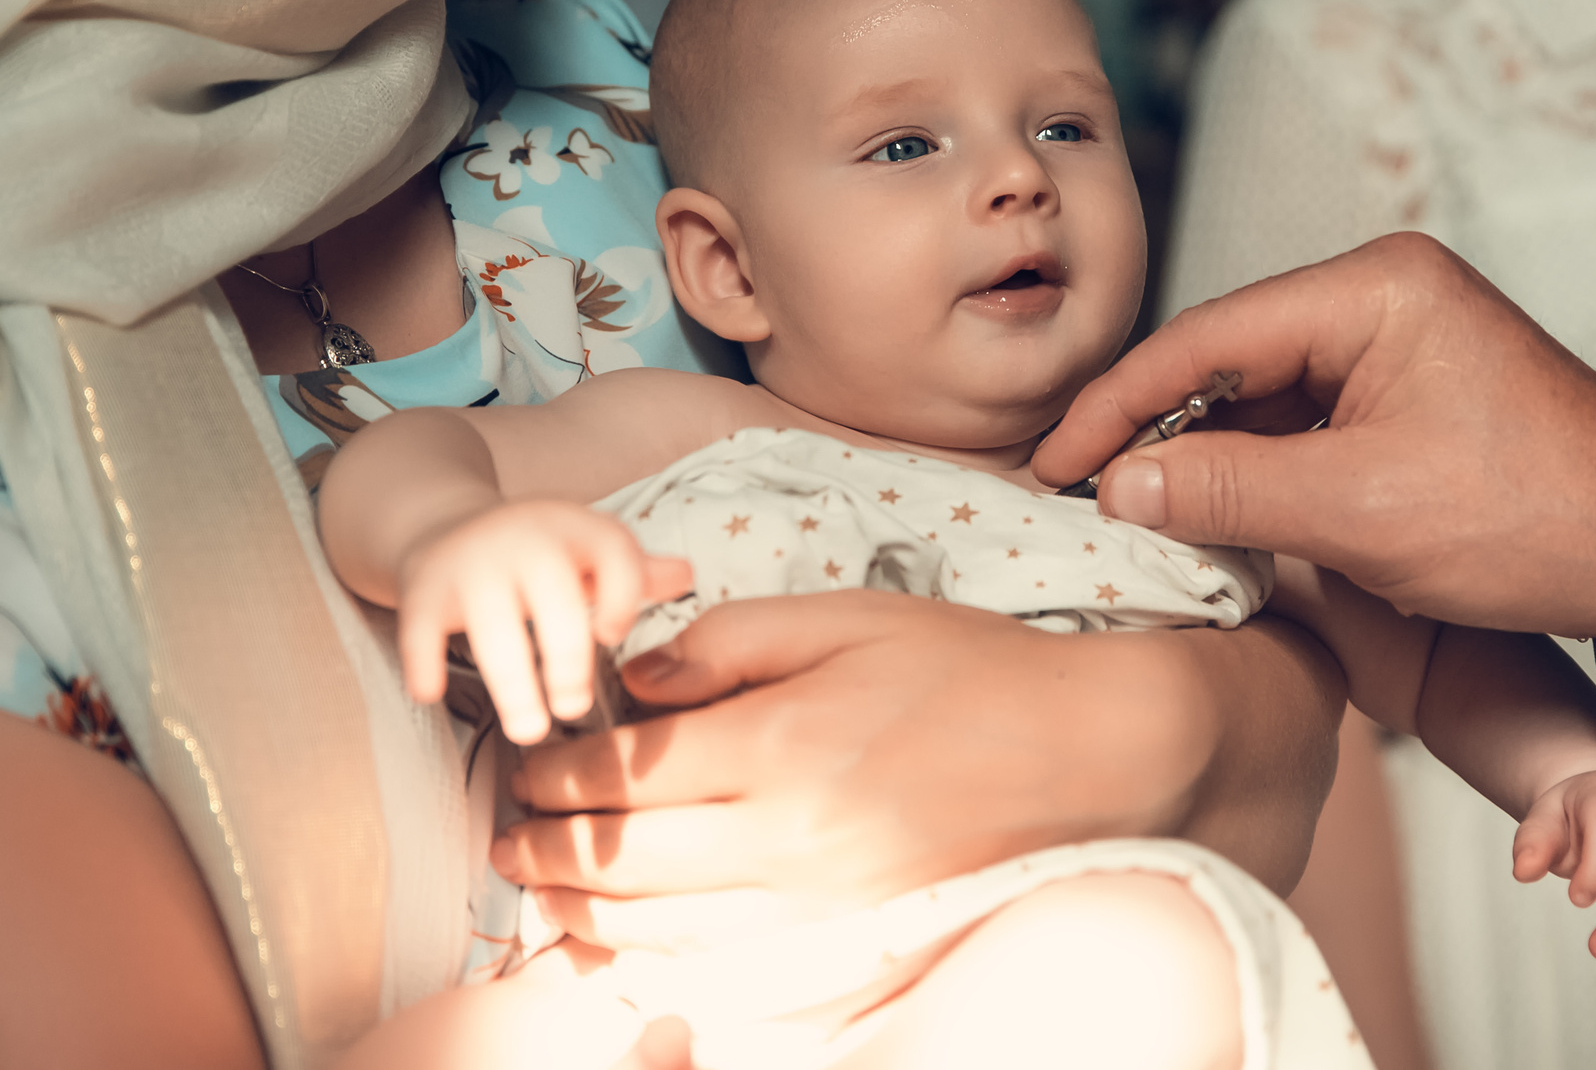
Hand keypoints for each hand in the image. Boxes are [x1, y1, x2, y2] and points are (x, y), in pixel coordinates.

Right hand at [393, 497, 690, 743]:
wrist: (445, 523)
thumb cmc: (536, 551)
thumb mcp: (586, 550)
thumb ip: (635, 571)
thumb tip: (688, 576)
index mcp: (575, 529)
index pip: (614, 553)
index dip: (623, 597)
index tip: (615, 638)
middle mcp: (525, 539)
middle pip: (555, 597)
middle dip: (568, 658)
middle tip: (576, 709)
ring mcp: (472, 562)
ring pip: (493, 625)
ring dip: (513, 683)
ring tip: (529, 731)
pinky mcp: (424, 587)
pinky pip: (420, 628)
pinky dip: (424, 661)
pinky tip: (432, 693)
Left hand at [494, 591, 1221, 943]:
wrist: (1088, 754)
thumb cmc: (969, 671)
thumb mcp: (846, 617)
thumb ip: (730, 641)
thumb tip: (637, 677)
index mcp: (782, 746)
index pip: (625, 772)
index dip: (555, 770)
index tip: (526, 760)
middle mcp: (790, 843)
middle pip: (624, 862)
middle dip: (545, 848)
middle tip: (507, 832)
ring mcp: (820, 912)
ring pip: (662, 933)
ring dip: (584, 914)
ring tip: (543, 890)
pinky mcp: (850, 952)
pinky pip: (727, 977)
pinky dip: (660, 965)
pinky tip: (632, 944)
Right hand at [1032, 234, 1595, 644]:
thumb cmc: (1535, 518)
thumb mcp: (1363, 511)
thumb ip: (1231, 491)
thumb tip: (1121, 486)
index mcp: (1374, 288)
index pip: (1209, 338)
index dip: (1122, 404)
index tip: (1057, 460)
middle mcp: (1384, 293)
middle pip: (1230, 360)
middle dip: (1155, 431)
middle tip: (1080, 489)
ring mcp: (1402, 340)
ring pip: (1266, 397)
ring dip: (1207, 458)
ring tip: (1135, 513)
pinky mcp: (1413, 390)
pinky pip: (1310, 423)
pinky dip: (1261, 471)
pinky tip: (1216, 516)